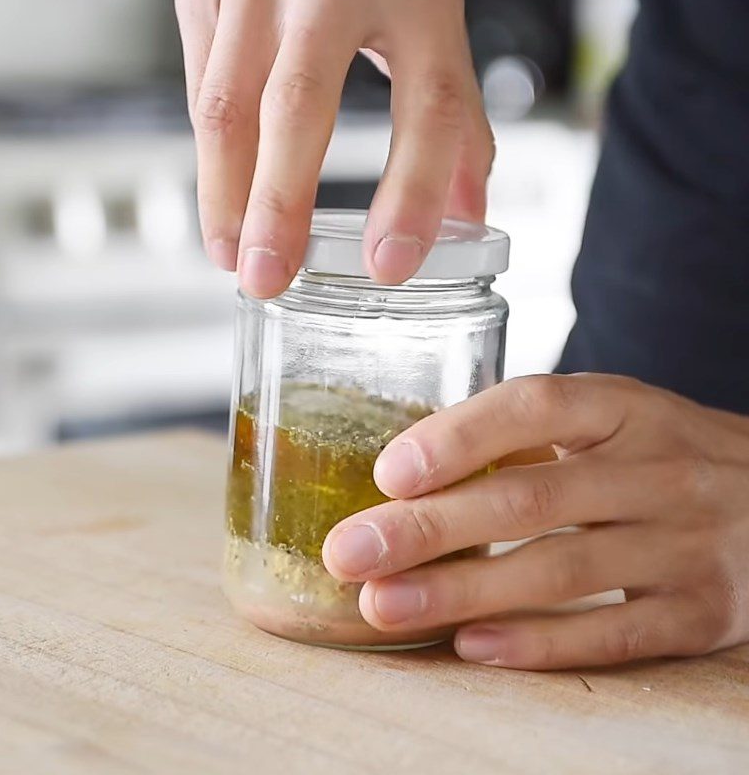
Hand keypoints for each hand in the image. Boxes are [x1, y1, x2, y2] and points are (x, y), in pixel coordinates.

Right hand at [175, 0, 493, 297]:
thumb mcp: (435, 17)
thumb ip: (452, 117)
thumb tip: (469, 216)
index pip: (426, 104)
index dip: (413, 192)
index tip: (391, 263)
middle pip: (300, 103)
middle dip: (280, 202)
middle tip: (269, 278)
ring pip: (226, 98)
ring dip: (223, 189)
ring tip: (231, 257)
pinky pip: (199, 79)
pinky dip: (209, 149)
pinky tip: (220, 195)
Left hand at [322, 374, 748, 668]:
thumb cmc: (653, 454)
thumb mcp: (605, 420)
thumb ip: (522, 436)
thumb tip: (407, 473)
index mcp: (623, 407)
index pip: (534, 408)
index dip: (457, 438)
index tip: (388, 472)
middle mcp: (659, 467)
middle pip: (530, 498)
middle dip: (428, 529)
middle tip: (350, 552)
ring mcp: (685, 541)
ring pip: (560, 571)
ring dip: (461, 591)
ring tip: (384, 605)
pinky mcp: (702, 610)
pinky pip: (612, 632)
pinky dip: (536, 643)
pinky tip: (470, 646)